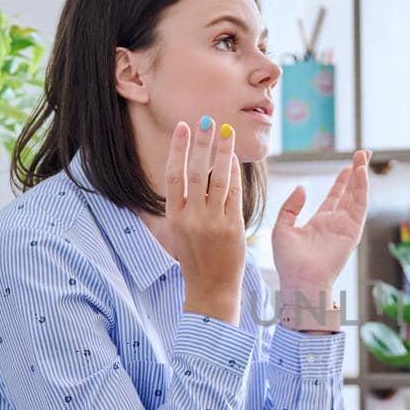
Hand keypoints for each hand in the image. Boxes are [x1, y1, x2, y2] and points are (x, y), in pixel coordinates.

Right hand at [163, 119, 245, 323]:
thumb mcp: (180, 231)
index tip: (183, 128)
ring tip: (226, 132)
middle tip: (207, 120)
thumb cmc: (196, 258)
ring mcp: (213, 222)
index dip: (178, 149)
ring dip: (223, 152)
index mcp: (174, 217)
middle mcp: (191, 217)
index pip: (174, 175)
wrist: (211, 289)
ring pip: (218, 179)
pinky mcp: (232, 227)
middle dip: (202, 143)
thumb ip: (183, 205)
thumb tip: (186, 173)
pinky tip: (235, 159)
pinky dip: (235, 175)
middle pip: (196, 172)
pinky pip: (234, 194)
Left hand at [271, 150, 369, 304]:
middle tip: (362, 153)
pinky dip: (361, 188)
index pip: (335, 196)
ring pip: (357, 196)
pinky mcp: (352, 232)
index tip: (348, 165)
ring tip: (362, 157)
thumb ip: (290, 207)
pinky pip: (359, 206)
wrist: (299, 281)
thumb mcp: (282, 227)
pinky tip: (360, 172)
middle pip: (350, 193)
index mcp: (320, 222)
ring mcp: (346, 227)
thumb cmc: (288, 262)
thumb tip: (302, 188)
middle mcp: (336, 223)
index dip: (342, 180)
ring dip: (360, 176)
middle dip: (356, 173)